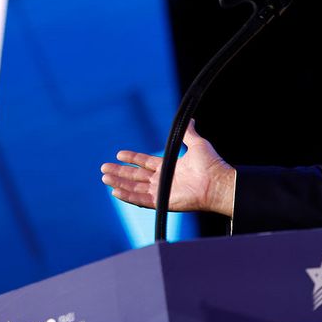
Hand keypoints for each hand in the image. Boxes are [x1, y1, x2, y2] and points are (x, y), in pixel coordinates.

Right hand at [100, 120, 235, 216]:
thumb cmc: (211, 164)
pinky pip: (141, 200)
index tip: (118, 154)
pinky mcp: (163, 202)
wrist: (218, 182)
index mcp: (169, 167)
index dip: (132, 159)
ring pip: (134, 188)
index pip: (145, 163)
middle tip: (104, 168)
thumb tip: (190, 119)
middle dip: (120, 172)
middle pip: (135, 176)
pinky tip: (115, 191)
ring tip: (105, 177)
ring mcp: (162, 192)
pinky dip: (128, 196)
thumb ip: (189, 132)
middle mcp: (163, 180)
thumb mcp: (197, 143)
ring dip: (119, 183)